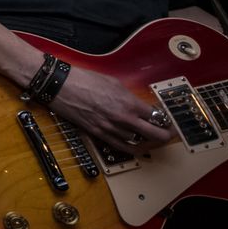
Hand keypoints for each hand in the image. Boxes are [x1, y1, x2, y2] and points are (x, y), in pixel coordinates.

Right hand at [49, 66, 174, 150]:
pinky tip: (137, 147)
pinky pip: (121, 147)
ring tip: (151, 138)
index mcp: (129, 103)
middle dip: (165, 135)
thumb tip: (139, 106)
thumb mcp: (114, 82)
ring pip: (139, 143)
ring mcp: (111, 128)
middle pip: (154, 135)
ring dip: (148, 140)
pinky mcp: (98, 134)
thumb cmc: (84, 79)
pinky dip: (133, 149)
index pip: (157, 117)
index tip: (167, 120)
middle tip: (167, 132)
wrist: (60, 86)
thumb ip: (129, 97)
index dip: (165, 120)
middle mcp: (123, 119)